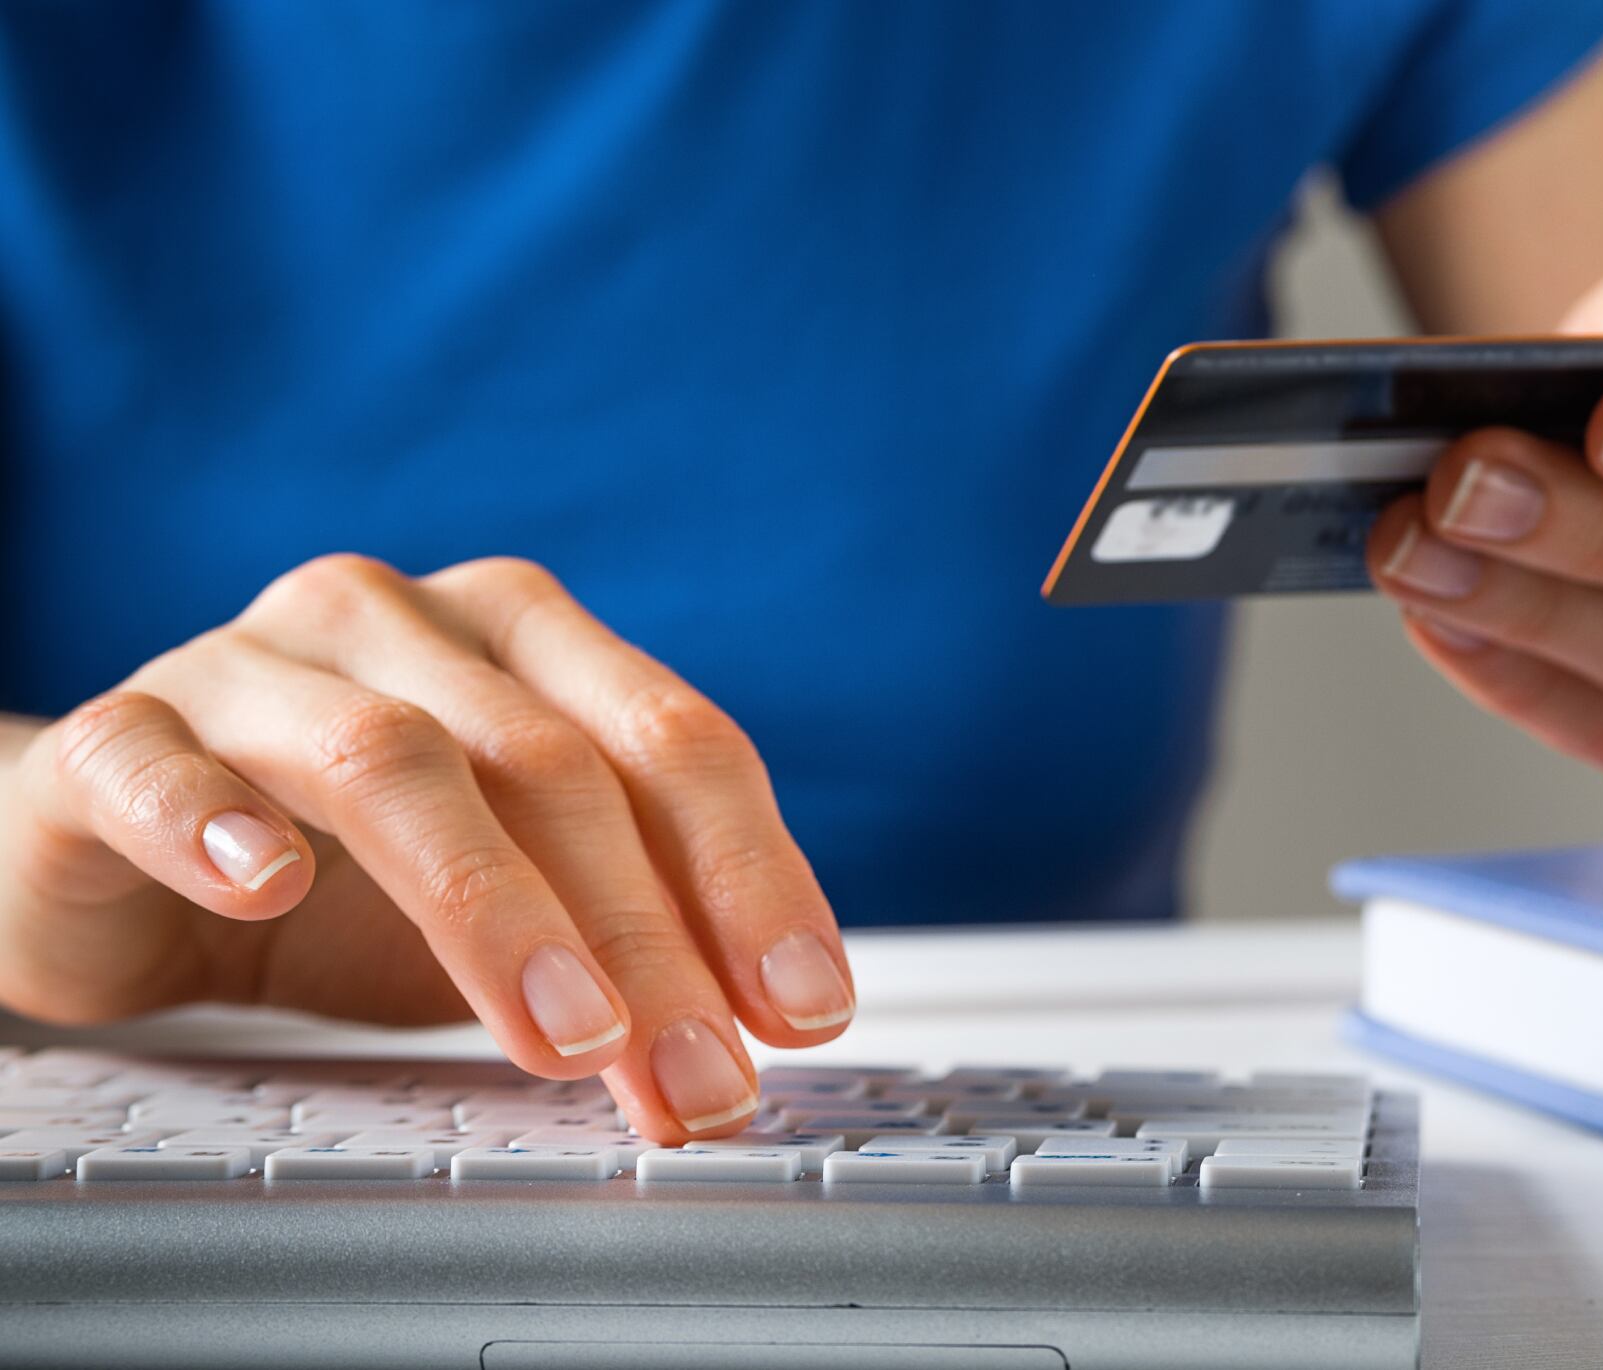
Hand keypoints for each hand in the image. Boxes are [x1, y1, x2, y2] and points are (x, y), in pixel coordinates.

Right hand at [0, 555, 853, 1139]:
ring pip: (390, 758)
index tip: (804, 1007)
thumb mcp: (520, 901)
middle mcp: (400, 624)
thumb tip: (758, 1027)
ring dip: (492, 905)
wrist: (123, 858)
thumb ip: (626, 930)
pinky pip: (156, 763)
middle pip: (554, 762)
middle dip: (646, 934)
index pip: (674, 741)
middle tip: (696, 1072)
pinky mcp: (117, 736)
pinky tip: (268, 886)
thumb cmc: (347, 875)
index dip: (752, 875)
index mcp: (525, 639)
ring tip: (564, 1033)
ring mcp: (254, 666)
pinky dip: (215, 820)